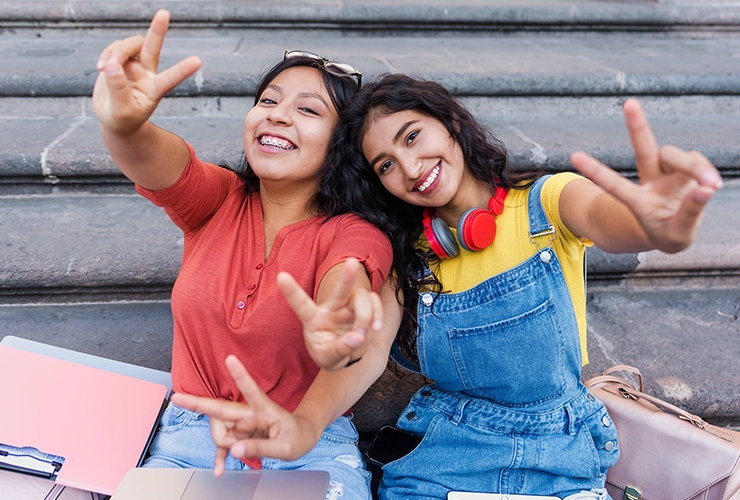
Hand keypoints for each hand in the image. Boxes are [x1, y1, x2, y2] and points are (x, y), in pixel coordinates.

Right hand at [92, 9, 200, 135]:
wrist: (114, 118)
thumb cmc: (122, 119)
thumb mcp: (121, 111)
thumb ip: (117, 88)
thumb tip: (112, 64)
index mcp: (155, 90)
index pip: (171, 79)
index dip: (182, 70)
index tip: (198, 61)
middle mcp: (148, 74)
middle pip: (153, 48)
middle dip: (157, 30)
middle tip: (165, 13)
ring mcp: (135, 65)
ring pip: (129, 45)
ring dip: (116, 52)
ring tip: (104, 68)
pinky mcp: (122, 60)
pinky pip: (114, 48)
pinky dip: (106, 55)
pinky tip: (101, 68)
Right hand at [170, 355, 320, 475]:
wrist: (301, 438)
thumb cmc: (297, 437)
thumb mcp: (285, 448)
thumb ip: (261, 448)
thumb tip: (235, 450)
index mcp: (265, 409)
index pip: (250, 389)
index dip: (240, 374)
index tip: (230, 358)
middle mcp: (250, 412)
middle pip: (220, 411)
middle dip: (205, 414)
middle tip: (202, 422)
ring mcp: (243, 422)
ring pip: (220, 431)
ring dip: (225, 445)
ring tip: (244, 452)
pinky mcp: (240, 434)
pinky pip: (223, 444)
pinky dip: (220, 457)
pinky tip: (219, 469)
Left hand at [277, 258, 383, 370]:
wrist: (345, 354)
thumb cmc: (329, 354)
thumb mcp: (328, 359)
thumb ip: (340, 349)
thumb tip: (358, 336)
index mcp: (313, 319)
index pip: (301, 304)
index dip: (291, 291)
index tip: (281, 276)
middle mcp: (330, 308)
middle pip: (339, 291)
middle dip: (346, 277)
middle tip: (352, 262)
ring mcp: (348, 305)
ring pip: (361, 297)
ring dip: (366, 316)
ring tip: (363, 334)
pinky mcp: (363, 305)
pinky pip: (374, 301)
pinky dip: (378, 314)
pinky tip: (376, 327)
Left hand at [570, 98, 722, 252]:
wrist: (677, 230)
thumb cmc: (669, 234)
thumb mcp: (677, 236)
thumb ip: (690, 214)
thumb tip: (705, 189)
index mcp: (638, 201)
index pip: (614, 185)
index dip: (596, 171)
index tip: (574, 156)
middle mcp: (650, 181)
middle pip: (643, 150)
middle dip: (637, 126)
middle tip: (629, 103)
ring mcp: (668, 172)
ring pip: (676, 156)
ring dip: (694, 167)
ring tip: (711, 184)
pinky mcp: (687, 168)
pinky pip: (697, 161)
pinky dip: (706, 171)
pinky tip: (711, 185)